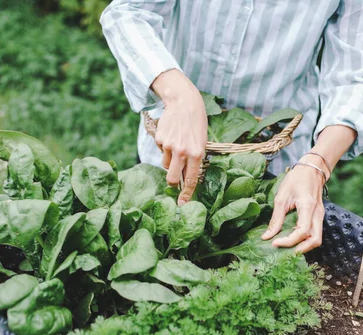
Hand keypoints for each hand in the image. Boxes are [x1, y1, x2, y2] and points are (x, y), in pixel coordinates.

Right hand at [151, 69, 207, 204]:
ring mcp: (170, 145)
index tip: (182, 205)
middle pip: (172, 178)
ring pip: (166, 164)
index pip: (191, 179)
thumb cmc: (196, 124)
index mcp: (197, 154)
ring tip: (177, 145)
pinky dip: (165, 147)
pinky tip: (172, 135)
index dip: (186, 194)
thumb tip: (186, 178)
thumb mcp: (202, 142)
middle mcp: (183, 151)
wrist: (184, 102)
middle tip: (174, 180)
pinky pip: (161, 150)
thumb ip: (195, 160)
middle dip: (172, 182)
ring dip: (170, 160)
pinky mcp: (160, 139)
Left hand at [261, 154, 326, 252]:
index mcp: (308, 207)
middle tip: (284, 252)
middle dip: (300, 249)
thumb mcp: (281, 197)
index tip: (274, 243)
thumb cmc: (296, 179)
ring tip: (288, 248)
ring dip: (304, 246)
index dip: (289, 241)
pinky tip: (293, 239)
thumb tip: (267, 236)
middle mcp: (318, 214)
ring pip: (317, 238)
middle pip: (315, 240)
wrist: (311, 170)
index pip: (302, 231)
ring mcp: (320, 216)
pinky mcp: (318, 217)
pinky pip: (314, 233)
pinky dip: (304, 240)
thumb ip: (276, 219)